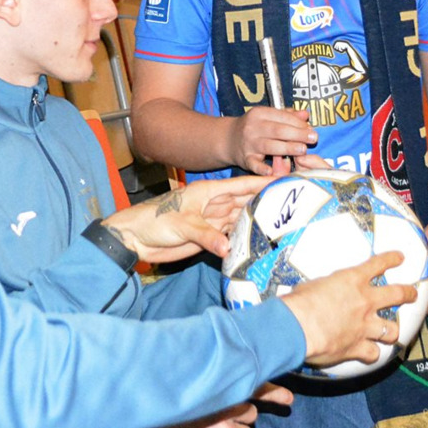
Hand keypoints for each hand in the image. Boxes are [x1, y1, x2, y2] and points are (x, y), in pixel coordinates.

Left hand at [102, 175, 270, 263]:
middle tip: (292, 204)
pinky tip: (261, 242)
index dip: (262, 181)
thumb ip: (206, 235)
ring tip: (283, 224)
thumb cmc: (154, 221)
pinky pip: (232, 237)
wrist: (135, 238)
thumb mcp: (181, 224)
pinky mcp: (209, 238)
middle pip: (246, 201)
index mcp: (209, 192)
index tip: (284, 179)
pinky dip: (244, 240)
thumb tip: (228, 248)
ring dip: (259, 221)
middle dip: (267, 201)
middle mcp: (215, 205)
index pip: (241, 185)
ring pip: (242, 219)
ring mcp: (213, 221)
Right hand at [158, 385, 289, 427]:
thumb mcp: (200, 398)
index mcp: (220, 394)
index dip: (274, 393)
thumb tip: (250, 397)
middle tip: (220, 422)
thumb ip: (221, 393)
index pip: (254, 389)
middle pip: (251, 416)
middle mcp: (225, 412)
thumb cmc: (179, 417)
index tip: (289, 399)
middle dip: (241, 421)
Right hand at [228, 107, 316, 174]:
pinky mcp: (245, 159)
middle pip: (278, 130)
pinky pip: (254, 164)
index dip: (298, 123)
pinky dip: (262, 169)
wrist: (228, 139)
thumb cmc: (254, 127)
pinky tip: (272, 171)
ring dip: (287, 148)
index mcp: (260, 114)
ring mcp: (248, 144)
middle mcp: (253, 127)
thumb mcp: (268, 117)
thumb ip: (287, 115)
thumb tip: (305, 115)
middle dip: (297, 134)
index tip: (311, 129)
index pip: (282, 117)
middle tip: (313, 139)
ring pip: (269, 146)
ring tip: (302, 150)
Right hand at [281, 252, 417, 368]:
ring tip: (392, 332)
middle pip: (397, 294)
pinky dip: (371, 353)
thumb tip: (319, 292)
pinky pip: (373, 353)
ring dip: (392, 331)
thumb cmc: (299, 302)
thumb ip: (325, 289)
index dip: (391, 259)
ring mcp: (365, 325)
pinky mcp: (358, 346)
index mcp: (352, 280)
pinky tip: (369, 354)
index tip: (400, 257)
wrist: (298, 326)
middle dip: (408, 293)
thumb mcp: (313, 285)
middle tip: (412, 294)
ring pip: (392, 329)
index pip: (378, 264)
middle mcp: (365, 301)